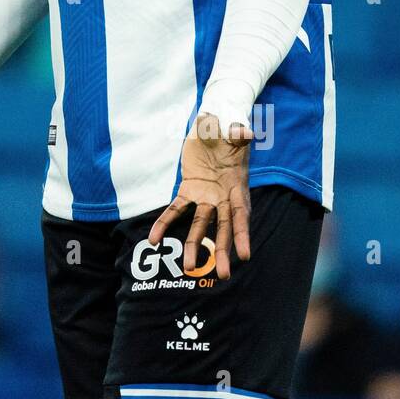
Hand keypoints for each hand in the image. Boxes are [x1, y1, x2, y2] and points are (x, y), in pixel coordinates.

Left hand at [147, 113, 250, 279]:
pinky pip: (176, 210)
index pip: (241, 212)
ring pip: (200, 225)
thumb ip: (236, 132)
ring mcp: (206, 195)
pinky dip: (165, 224)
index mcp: (237, 184)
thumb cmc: (226, 126)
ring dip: (195, 245)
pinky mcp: (188, 190)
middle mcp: (223, 195)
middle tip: (222, 275)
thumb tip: (245, 132)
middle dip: (222, 250)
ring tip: (188, 267)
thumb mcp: (232, 127)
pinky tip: (154, 239)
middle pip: (223, 227)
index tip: (245, 255)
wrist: (212, 123)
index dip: (242, 233)